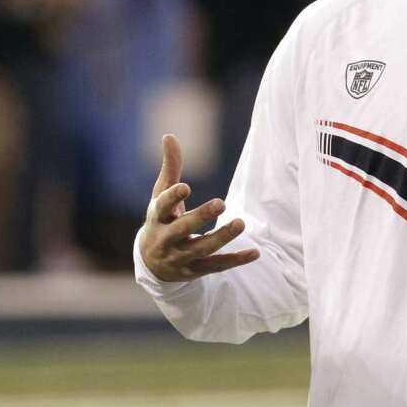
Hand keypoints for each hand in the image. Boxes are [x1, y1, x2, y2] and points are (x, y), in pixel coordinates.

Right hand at [138, 134, 258, 281]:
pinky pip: (217, 266)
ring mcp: (180, 257)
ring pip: (202, 249)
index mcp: (156, 218)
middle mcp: (166, 240)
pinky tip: (255, 252)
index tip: (186, 187)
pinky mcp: (195, 270)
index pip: (161, 207)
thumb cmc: (160, 220)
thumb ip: (170, 168)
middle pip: (183, 229)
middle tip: (221, 202)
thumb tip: (169, 135)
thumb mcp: (160, 195)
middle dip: (201, 217)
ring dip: (222, 237)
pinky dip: (236, 260)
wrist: (152, 264)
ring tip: (241, 222)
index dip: (172, 198)